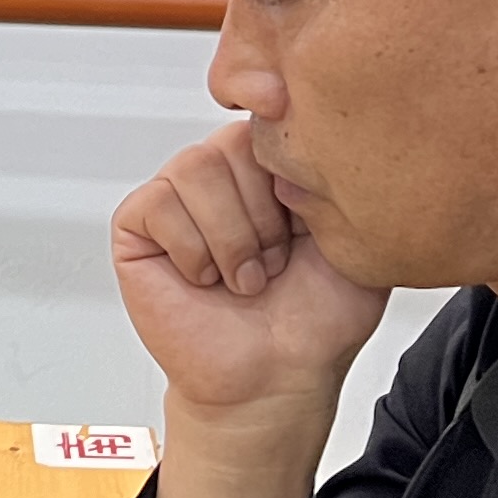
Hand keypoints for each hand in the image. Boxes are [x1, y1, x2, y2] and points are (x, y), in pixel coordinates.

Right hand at [109, 122, 390, 497]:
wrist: (277, 378)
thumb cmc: (316, 321)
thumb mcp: (360, 235)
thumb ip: (347, 177)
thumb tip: (320, 128)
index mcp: (272, 167)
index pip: (274, 119)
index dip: (292, 175)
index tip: (304, 225)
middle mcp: (224, 173)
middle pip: (236, 142)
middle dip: (267, 217)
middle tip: (274, 264)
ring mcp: (177, 196)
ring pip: (197, 169)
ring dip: (233, 239)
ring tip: (245, 277)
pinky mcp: (137, 226)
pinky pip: (159, 205)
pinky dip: (194, 252)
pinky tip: (206, 279)